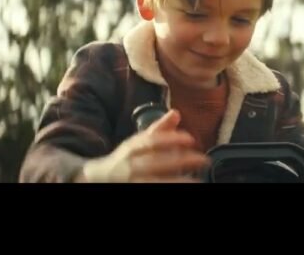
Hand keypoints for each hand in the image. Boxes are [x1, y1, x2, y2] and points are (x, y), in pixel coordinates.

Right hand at [77, 109, 208, 182]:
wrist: (100, 179)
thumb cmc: (127, 158)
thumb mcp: (139, 141)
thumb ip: (159, 129)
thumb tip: (176, 112)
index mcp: (132, 148)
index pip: (150, 141)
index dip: (171, 139)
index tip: (191, 139)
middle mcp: (130, 166)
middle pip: (154, 163)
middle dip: (179, 161)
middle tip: (203, 159)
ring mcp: (132, 181)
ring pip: (154, 182)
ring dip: (176, 181)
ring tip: (197, 180)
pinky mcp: (136, 191)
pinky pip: (152, 189)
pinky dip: (169, 188)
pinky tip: (184, 186)